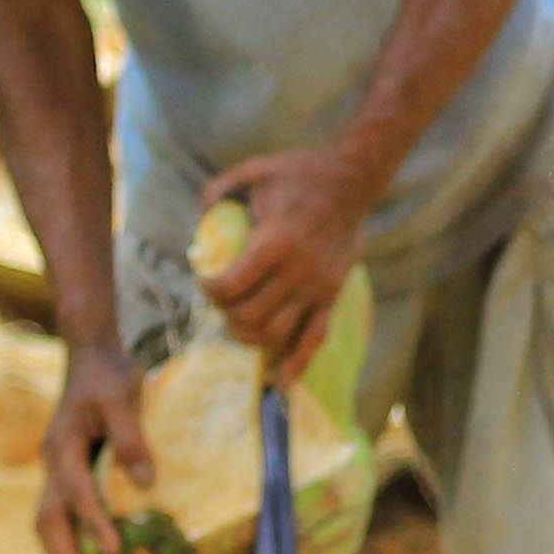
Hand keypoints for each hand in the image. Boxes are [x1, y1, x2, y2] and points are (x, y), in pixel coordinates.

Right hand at [35, 342, 153, 553]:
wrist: (91, 356)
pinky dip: (69, 542)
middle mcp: (53, 463)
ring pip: (49, 521)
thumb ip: (132, 437)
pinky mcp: (67, 476)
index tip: (114, 550)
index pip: (76, 490)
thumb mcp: (123, 396)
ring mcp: (56, 472)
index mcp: (61, 445)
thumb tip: (147, 483)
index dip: (94, 521)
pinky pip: (61, 515)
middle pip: (48, 517)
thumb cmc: (110, 374)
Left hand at [194, 143, 374, 381]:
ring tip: (238, 323)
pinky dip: (296, 364)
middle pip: (248, 316)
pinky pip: (315, 338)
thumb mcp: (254, 170)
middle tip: (221, 300)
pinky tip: (280, 382)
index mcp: (275, 243)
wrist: (352, 180)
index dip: (209, 289)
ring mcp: (318, 287)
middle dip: (225, 314)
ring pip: (275, 334)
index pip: (230, 287)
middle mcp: (297, 272)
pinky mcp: (332, 295)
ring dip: (249, 336)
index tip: (205, 280)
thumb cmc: (299, 173)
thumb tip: (200, 216)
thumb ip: (219, 190)